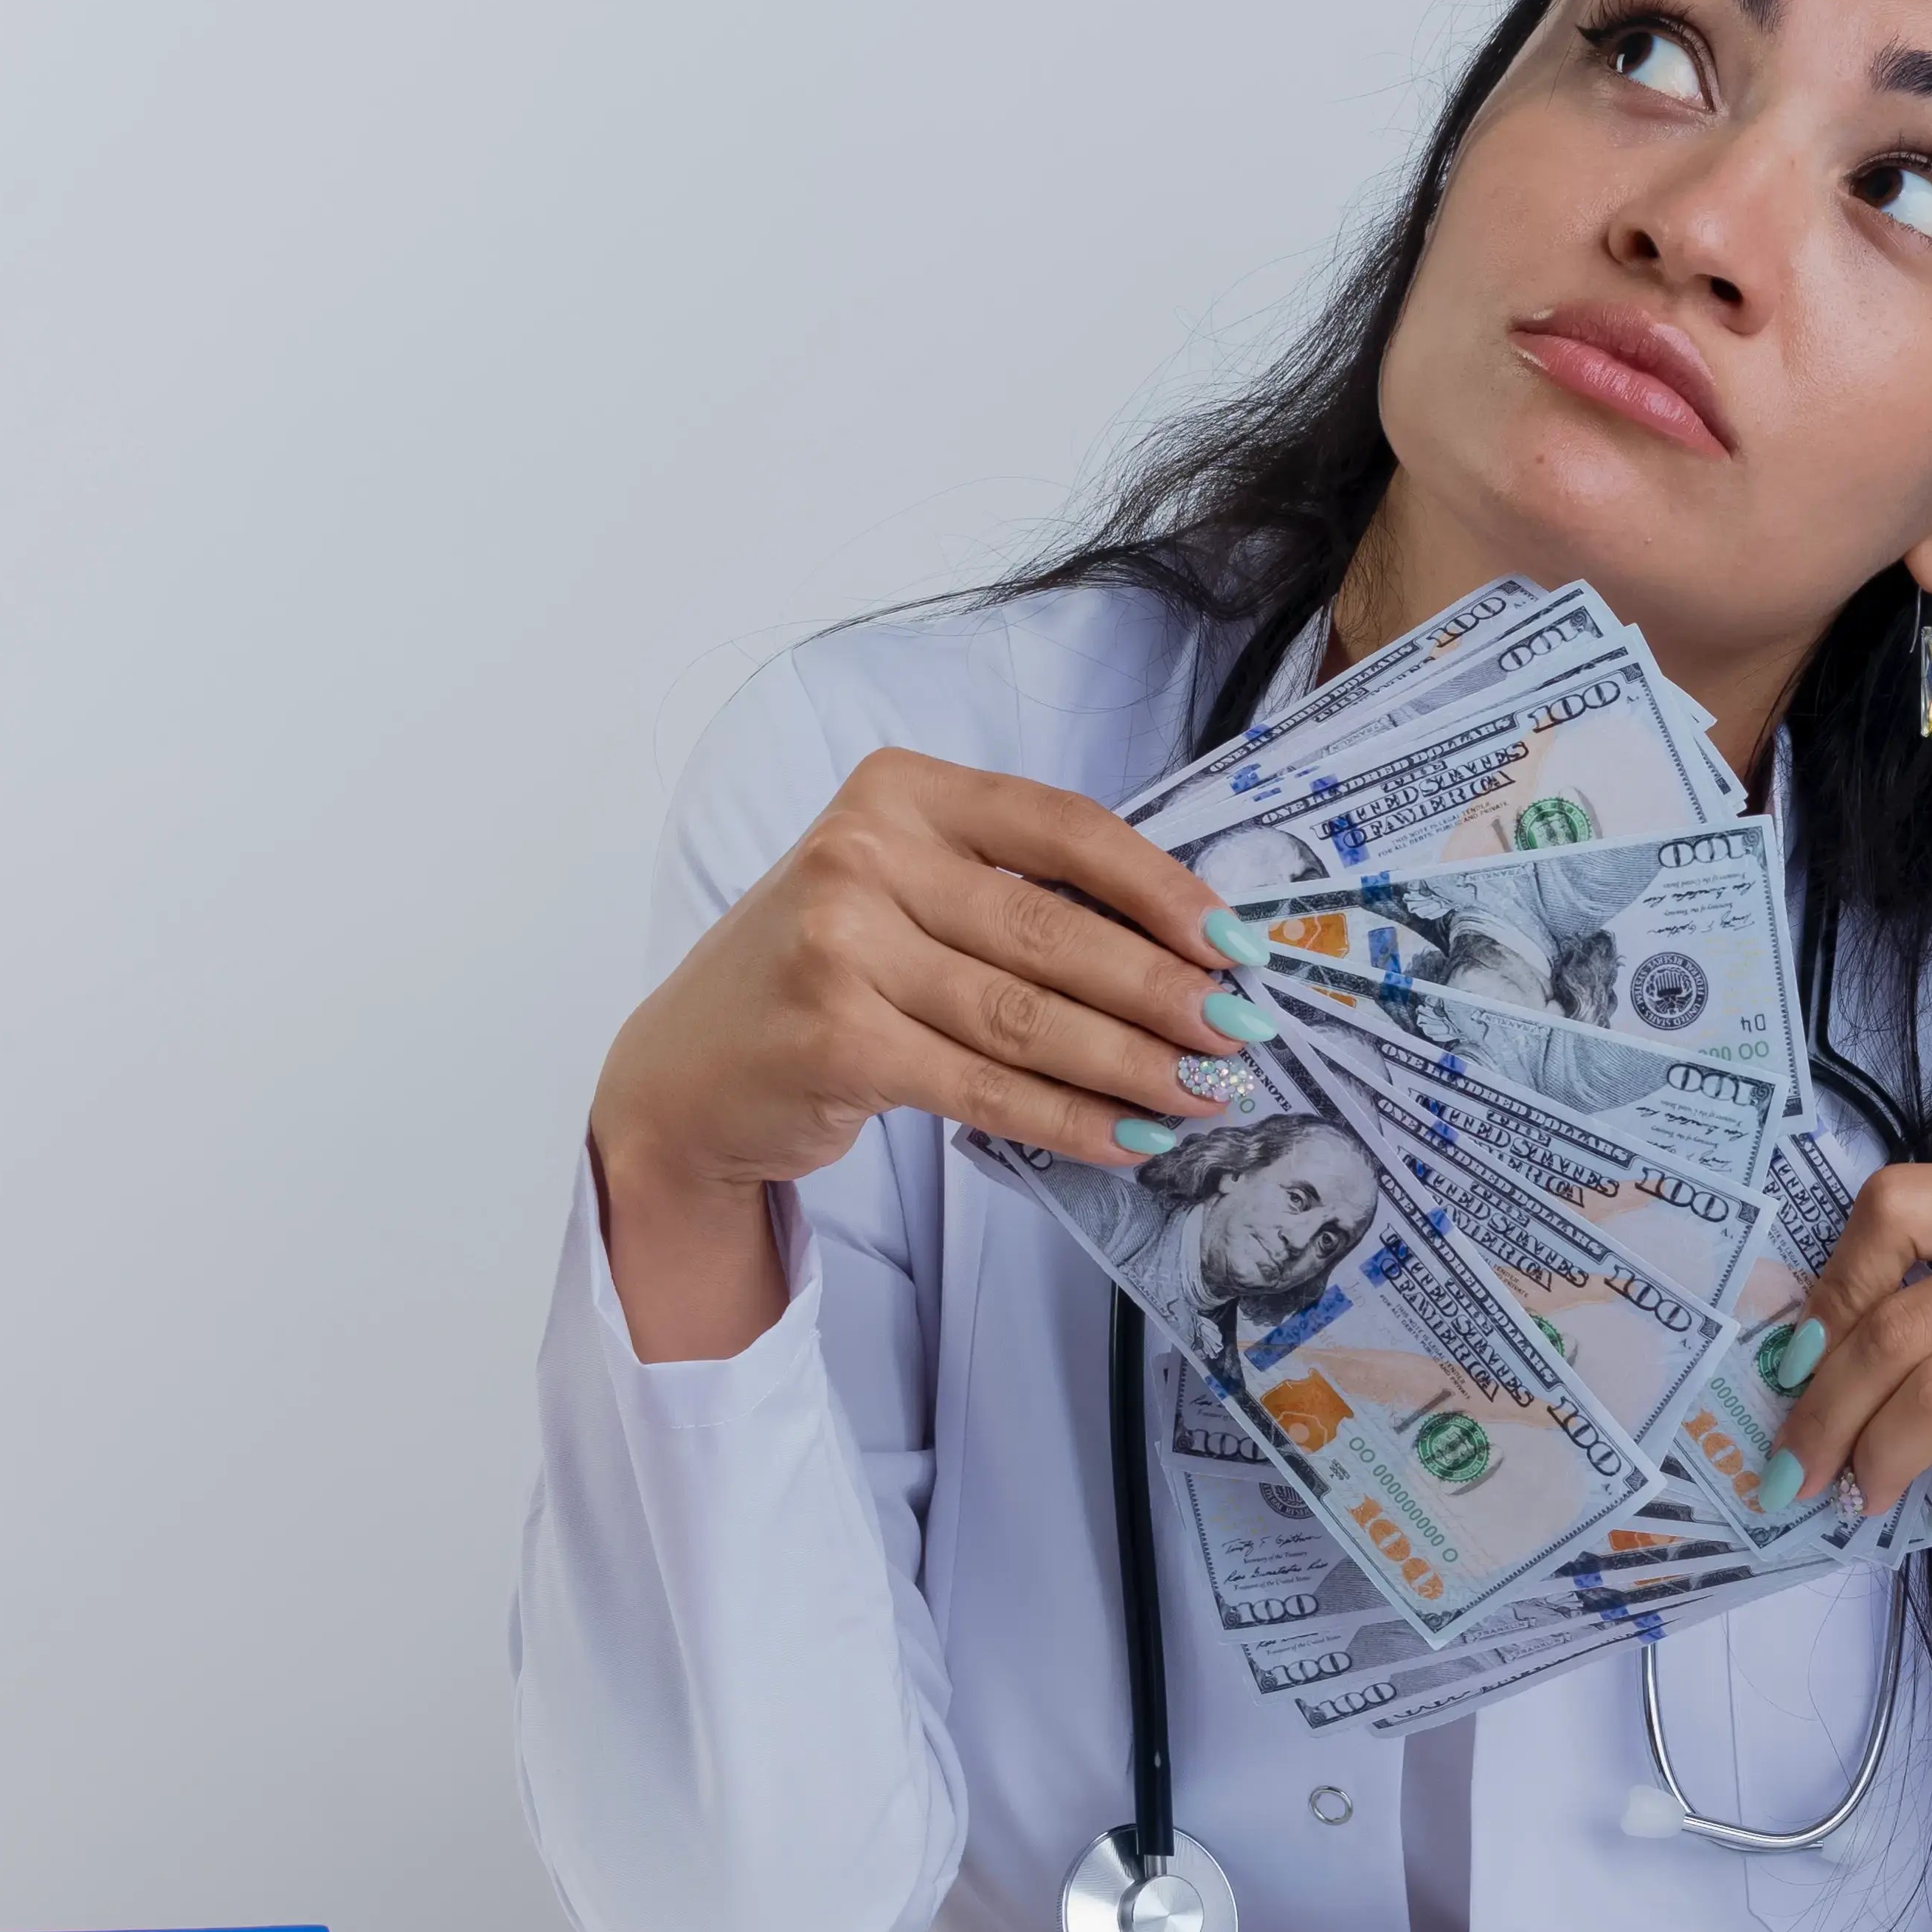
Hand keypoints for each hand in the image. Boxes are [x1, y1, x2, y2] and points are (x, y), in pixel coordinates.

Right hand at [589, 748, 1277, 1359]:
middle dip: (1165, 990)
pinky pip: (985, 1088)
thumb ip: (1014, 894)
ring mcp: (839, 947)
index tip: (1237, 942)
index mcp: (899, 792)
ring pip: (1028, 1016)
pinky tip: (1130, 1139)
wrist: (689, 1072)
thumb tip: (1183, 949)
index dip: (1162, 888)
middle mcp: (860, 854)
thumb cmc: (825, 974)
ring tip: (1204, 1094)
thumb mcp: (905, 893)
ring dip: (1133, 1064)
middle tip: (1242, 1033)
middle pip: (1053, 929)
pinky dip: (1069, 1119)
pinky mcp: (835, 1040)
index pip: (1063, 827)